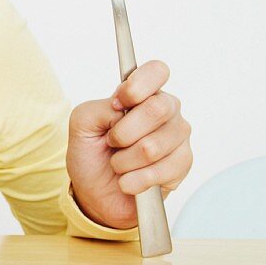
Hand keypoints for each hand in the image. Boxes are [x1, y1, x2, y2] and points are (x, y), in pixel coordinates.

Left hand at [66, 60, 192, 228]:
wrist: (96, 193)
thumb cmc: (91, 153)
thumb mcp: (82, 124)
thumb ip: (100, 107)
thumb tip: (122, 106)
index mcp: (142, 93)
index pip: (156, 71)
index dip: (138, 86)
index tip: (118, 103)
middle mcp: (166, 110)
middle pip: (157, 109)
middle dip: (123, 134)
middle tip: (112, 143)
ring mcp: (178, 136)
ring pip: (154, 146)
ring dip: (124, 162)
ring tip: (118, 165)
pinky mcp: (183, 164)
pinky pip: (162, 171)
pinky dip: (135, 180)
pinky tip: (128, 181)